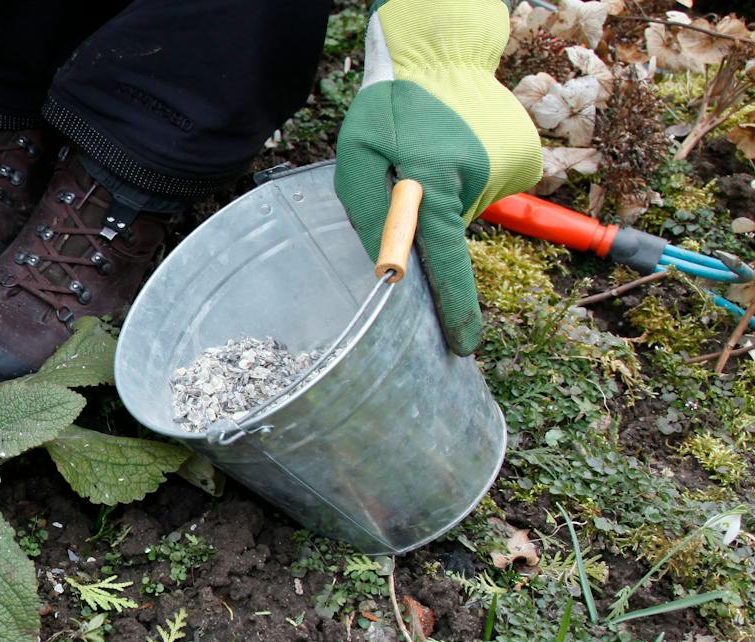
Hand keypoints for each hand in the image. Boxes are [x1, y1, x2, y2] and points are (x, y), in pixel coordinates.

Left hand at [334, 0, 541, 354]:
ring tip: (433, 156)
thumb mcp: (357, 157)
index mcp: (435, 181)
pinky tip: (457, 150)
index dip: (454, 307)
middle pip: (450, 234)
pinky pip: (486, 192)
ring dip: (447, 196)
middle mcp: (481, 178)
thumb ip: (369, 212)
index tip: (463, 344)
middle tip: (411, 177)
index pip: (446, 260)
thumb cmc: (390, 107)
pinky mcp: (525, 161)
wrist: (443, 55)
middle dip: (429, 223)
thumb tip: (389, 268)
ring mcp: (510, 168)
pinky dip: (468, 181)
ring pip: (468, 212)